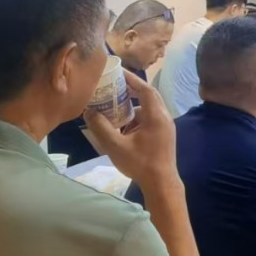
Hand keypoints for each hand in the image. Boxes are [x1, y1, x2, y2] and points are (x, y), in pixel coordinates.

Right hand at [82, 71, 177, 188]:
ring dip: (133, 106)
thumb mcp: (116, 146)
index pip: (145, 89)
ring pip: (149, 108)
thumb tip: (88, 112)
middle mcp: (164, 117)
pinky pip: (150, 119)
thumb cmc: (141, 164)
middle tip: (115, 85)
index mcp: (156, 116)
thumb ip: (101, 128)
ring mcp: (166, 126)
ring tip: (115, 107)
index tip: (118, 72)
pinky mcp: (165, 135)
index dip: (132, 79)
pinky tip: (123, 127)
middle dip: (132, 89)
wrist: (162, 184)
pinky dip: (137, 118)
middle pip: (149, 95)